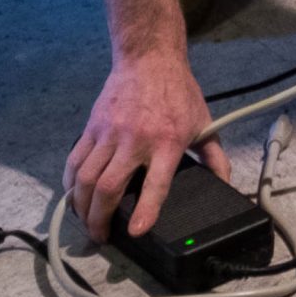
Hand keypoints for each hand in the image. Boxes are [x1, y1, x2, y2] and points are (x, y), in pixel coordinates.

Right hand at [65, 51, 229, 241]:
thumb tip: (225, 185)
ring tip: (86, 222)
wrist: (150, 60)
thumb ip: (214, 157)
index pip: (156, 182)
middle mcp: (136, 140)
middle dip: (99, 218)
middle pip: (108, 186)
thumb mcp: (205, 123)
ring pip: (85, 178)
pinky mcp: (91, 128)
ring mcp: (109, 133)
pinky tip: (73, 197)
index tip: (136, 232)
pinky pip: (74, 162)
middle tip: (101, 237)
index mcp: (168, 142)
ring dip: (81, 206)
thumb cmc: (179, 93)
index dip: (145, 210)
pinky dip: (70, 184)